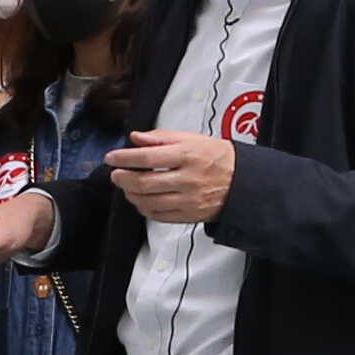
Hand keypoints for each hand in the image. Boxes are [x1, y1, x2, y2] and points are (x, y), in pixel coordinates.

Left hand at [105, 128, 231, 224]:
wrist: (241, 180)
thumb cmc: (216, 157)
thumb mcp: (191, 138)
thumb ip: (161, 138)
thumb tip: (136, 138)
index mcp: (187, 156)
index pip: (147, 157)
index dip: (125, 158)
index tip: (112, 157)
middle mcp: (187, 179)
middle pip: (145, 182)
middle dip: (123, 178)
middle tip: (116, 174)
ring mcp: (188, 199)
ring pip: (149, 201)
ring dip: (131, 194)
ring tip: (126, 186)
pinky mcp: (189, 215)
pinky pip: (159, 216)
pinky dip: (144, 208)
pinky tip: (141, 200)